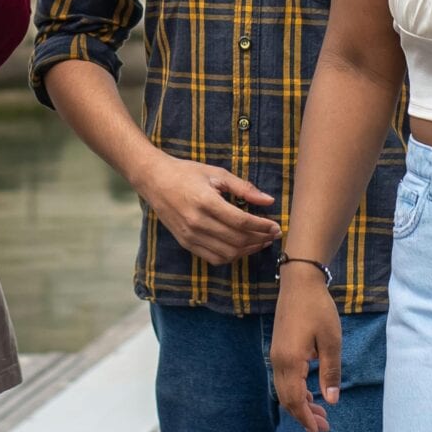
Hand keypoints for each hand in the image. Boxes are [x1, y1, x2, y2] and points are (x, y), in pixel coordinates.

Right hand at [134, 154, 280, 264]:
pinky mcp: (186, 243)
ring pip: (227, 253)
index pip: (241, 222)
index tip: (276, 226)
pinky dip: (231, 256)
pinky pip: (214, 258)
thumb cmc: (186, 173)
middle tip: (272, 234)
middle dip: (260, 239)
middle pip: (237, 239)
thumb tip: (269, 201)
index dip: (262, 226)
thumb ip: (244, 188)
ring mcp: (190, 236)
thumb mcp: (216, 173)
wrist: (154, 180)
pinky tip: (241, 247)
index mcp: (205, 202)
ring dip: (248, 250)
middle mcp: (197, 222)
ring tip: (260, 241)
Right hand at [271, 266, 343, 431]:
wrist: (299, 283)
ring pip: (284, 389)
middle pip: (287, 398)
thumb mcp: (331, 342)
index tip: (319, 431)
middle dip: (303, 415)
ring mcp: (276, 355)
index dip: (306, 418)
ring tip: (319, 413)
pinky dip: (296, 391)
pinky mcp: (279, 349)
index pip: (295, 399)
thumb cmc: (318, 310)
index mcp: (291, 361)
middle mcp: (279, 361)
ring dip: (300, 403)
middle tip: (323, 427)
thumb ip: (330, 372)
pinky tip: (310, 392)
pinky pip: (284, 378)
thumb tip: (331, 401)